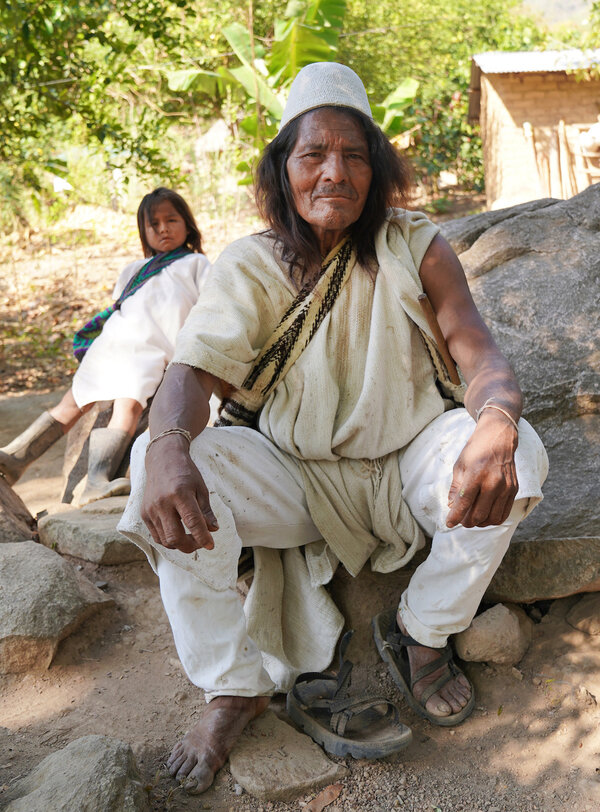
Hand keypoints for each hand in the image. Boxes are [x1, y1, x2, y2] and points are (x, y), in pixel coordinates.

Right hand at [141, 435, 218, 552]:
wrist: (162, 460)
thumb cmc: (186, 473)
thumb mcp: (201, 488)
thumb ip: (206, 511)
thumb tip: (213, 530)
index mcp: (180, 494)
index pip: (192, 522)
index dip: (203, 537)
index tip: (211, 545)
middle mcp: (162, 503)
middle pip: (175, 538)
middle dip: (190, 546)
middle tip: (200, 543)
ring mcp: (151, 509)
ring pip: (165, 540)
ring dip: (180, 545)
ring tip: (190, 538)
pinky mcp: (144, 513)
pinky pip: (156, 536)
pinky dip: (168, 540)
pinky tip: (178, 533)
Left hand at [446, 411, 518, 527]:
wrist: (499, 437)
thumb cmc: (476, 450)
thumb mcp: (460, 465)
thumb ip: (455, 488)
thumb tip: (451, 506)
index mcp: (476, 474)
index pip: (464, 502)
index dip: (455, 516)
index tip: (449, 523)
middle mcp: (494, 482)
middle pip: (478, 514)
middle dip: (466, 521)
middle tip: (460, 519)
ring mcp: (506, 487)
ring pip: (492, 518)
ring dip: (480, 523)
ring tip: (472, 518)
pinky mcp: (514, 490)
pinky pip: (504, 513)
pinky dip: (493, 519)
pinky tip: (485, 515)